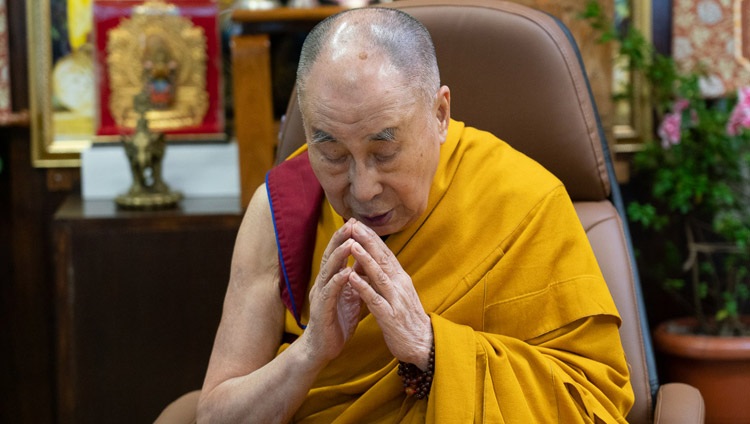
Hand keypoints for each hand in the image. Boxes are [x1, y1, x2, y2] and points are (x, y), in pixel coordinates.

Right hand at [302, 219, 361, 364]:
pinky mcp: (321, 310)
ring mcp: (320, 296)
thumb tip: (365, 261)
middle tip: (351, 223)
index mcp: (330, 280)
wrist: (322, 348)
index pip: (337, 254)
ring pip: (328, 271)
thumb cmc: (336, 321)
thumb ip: (355, 279)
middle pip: (330, 256)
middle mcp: (323, 284)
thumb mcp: (350, 296)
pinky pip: (329, 293)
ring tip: (350, 242)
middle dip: (341, 239)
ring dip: (339, 256)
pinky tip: (346, 273)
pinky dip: (337, 281)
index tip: (356, 221)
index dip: (345, 237)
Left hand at [347, 221, 432, 369]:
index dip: (372, 237)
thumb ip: (385, 278)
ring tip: (352, 244)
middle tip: (354, 224)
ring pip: (378, 275)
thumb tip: (370, 263)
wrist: (423, 344)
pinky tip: (351, 277)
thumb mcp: (398, 294)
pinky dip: (363, 286)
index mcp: (401, 278)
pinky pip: (374, 299)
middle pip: (382, 258)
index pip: (386, 253)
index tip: (359, 223)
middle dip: (368, 240)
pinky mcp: (389, 316)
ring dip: (365, 259)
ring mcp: (395, 299)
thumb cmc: (407, 318)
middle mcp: (400, 285)